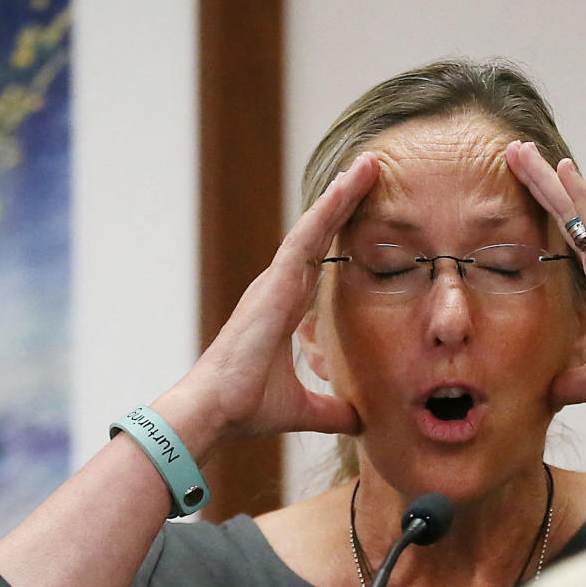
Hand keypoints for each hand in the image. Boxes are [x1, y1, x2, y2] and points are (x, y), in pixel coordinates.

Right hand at [175, 152, 377, 444]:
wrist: (215, 412)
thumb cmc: (246, 408)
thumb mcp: (303, 409)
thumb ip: (331, 410)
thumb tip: (359, 420)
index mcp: (284, 309)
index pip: (319, 261)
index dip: (339, 233)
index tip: (362, 208)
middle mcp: (277, 288)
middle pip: (318, 235)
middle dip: (343, 202)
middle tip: (370, 169)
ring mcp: (273, 283)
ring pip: (313, 228)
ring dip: (340, 196)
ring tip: (367, 166)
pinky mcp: (273, 286)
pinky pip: (305, 239)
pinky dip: (327, 211)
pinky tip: (347, 186)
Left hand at [505, 141, 585, 420]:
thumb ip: (573, 381)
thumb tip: (549, 393)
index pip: (572, 237)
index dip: (549, 209)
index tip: (524, 182)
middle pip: (571, 214)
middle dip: (542, 182)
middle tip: (515, 151)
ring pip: (580, 209)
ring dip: (551, 178)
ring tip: (523, 150)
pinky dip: (580, 195)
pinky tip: (563, 168)